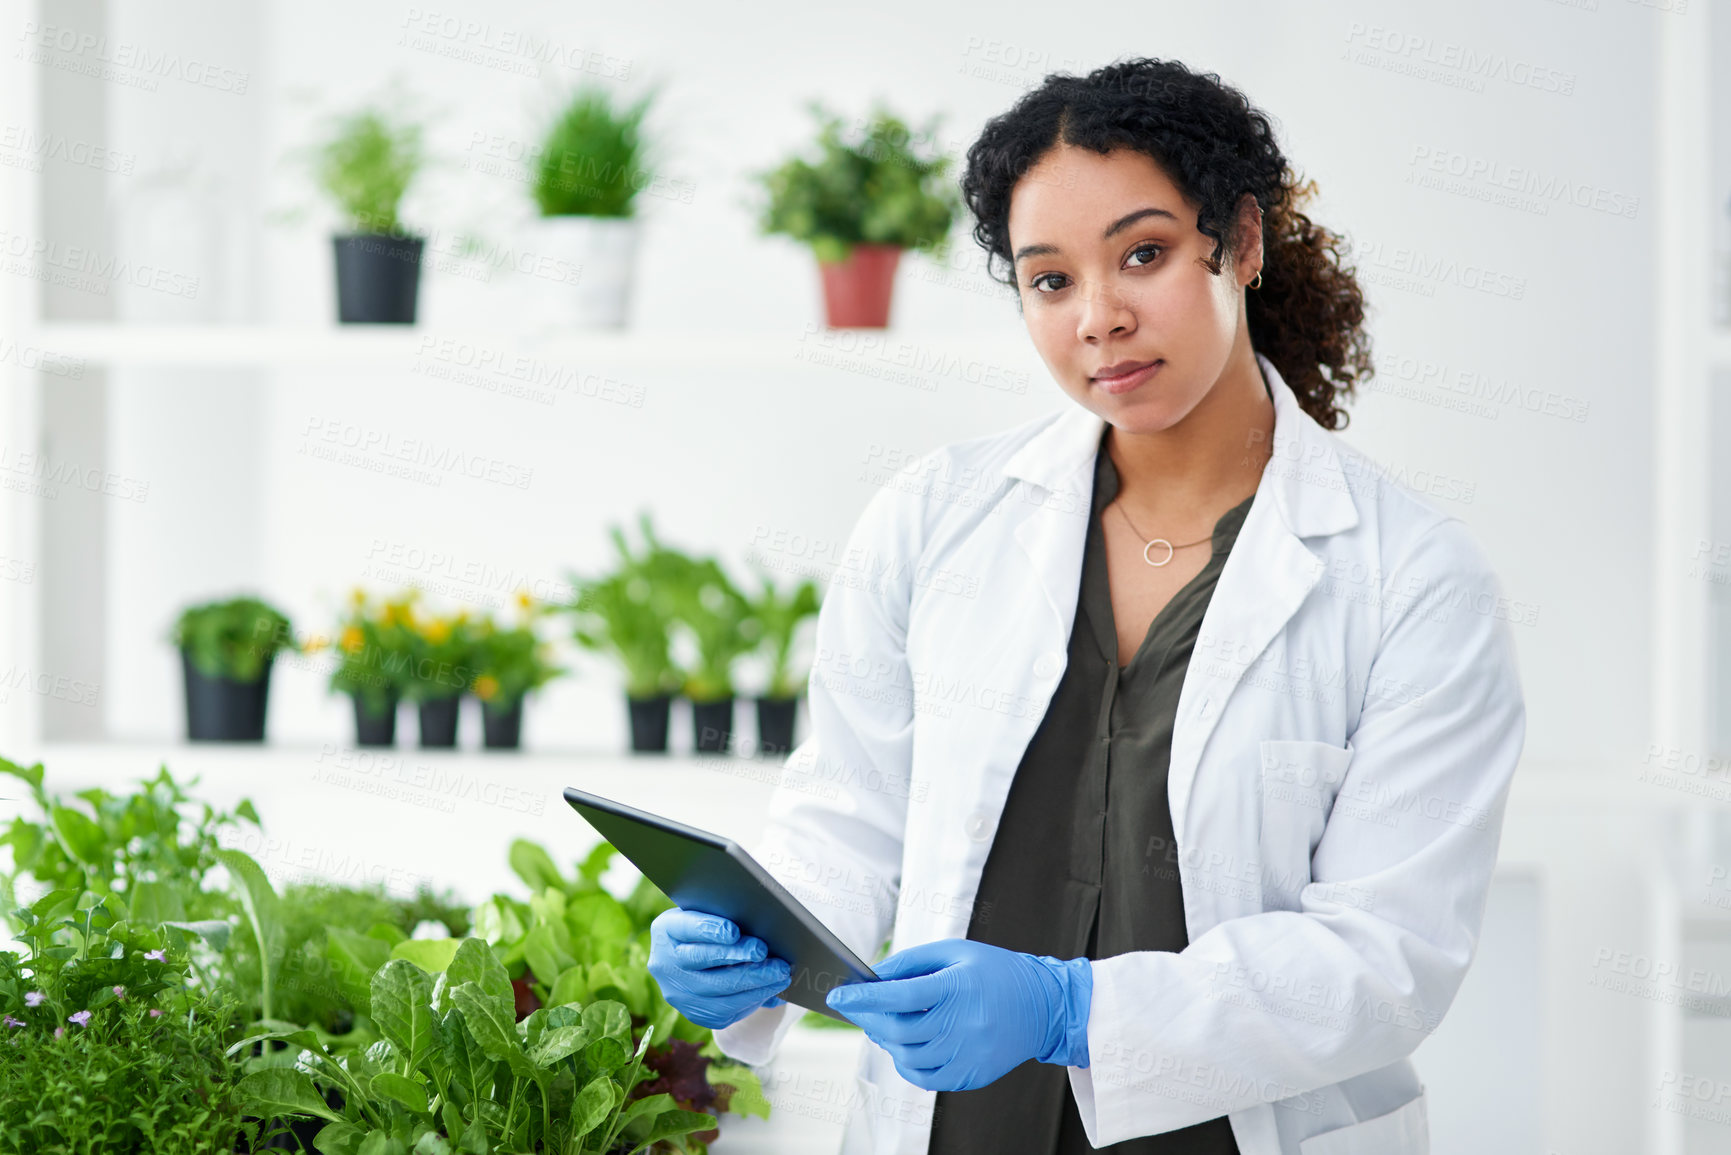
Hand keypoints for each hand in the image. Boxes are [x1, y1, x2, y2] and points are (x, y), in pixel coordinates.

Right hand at [647, 907, 792, 1029]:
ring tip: (779, 973)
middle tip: (766, 952)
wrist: (696, 957)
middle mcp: (664, 964)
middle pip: (702, 961)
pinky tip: (771, 990)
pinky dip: (751, 1000)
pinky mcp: (695, 1013)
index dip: (709, 930)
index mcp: (666, 930)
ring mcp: (677, 992)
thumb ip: (728, 917)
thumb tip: (760, 925)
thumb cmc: (712, 927)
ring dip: (753, 983)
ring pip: (716, 991)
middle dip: (738, 957)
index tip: (734, 931)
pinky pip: (724, 1012)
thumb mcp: (712, 914)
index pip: (686, 927)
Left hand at [824, 938, 1091, 1091]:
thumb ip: (912, 961)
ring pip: (907, 1056)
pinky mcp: (971, 1075)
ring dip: (885, 1041)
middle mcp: (962, 1024)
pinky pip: (925, 1078)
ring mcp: (967, 1054)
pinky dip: (905, 1064)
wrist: (1045, 1006)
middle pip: (898, 1030)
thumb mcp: (956, 952)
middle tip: (857, 1010)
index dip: (864, 997)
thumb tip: (874, 976)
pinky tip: (905, 1046)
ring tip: (883, 1025)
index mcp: (957, 988)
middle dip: (869, 1020)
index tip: (837, 995)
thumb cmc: (996, 972)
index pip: (900, 994)